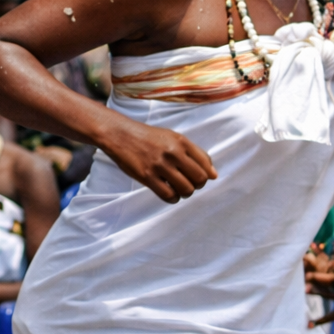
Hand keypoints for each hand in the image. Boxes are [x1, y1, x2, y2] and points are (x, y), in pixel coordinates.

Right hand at [97, 115, 216, 202]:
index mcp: (182, 142)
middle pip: (200, 179)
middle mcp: (173, 153)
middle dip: (197, 186)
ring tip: (178, 190)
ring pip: (186, 189)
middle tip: (188, 184)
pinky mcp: (147, 176)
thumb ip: (193, 153)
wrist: (120, 135)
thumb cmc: (148, 137)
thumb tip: (213, 174)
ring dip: (185, 193)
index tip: (198, 178)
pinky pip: (168, 195)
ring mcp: (160, 165)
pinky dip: (173, 199)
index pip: (206, 164)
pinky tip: (169, 194)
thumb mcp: (172, 137)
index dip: (206, 175)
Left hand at [304, 254, 333, 323]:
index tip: (308, 252)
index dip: (321, 258)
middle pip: (332, 278)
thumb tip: (330, 262)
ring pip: (332, 294)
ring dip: (319, 291)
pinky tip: (309, 324)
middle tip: (305, 272)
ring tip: (305, 289)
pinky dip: (321, 320)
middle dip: (319, 274)